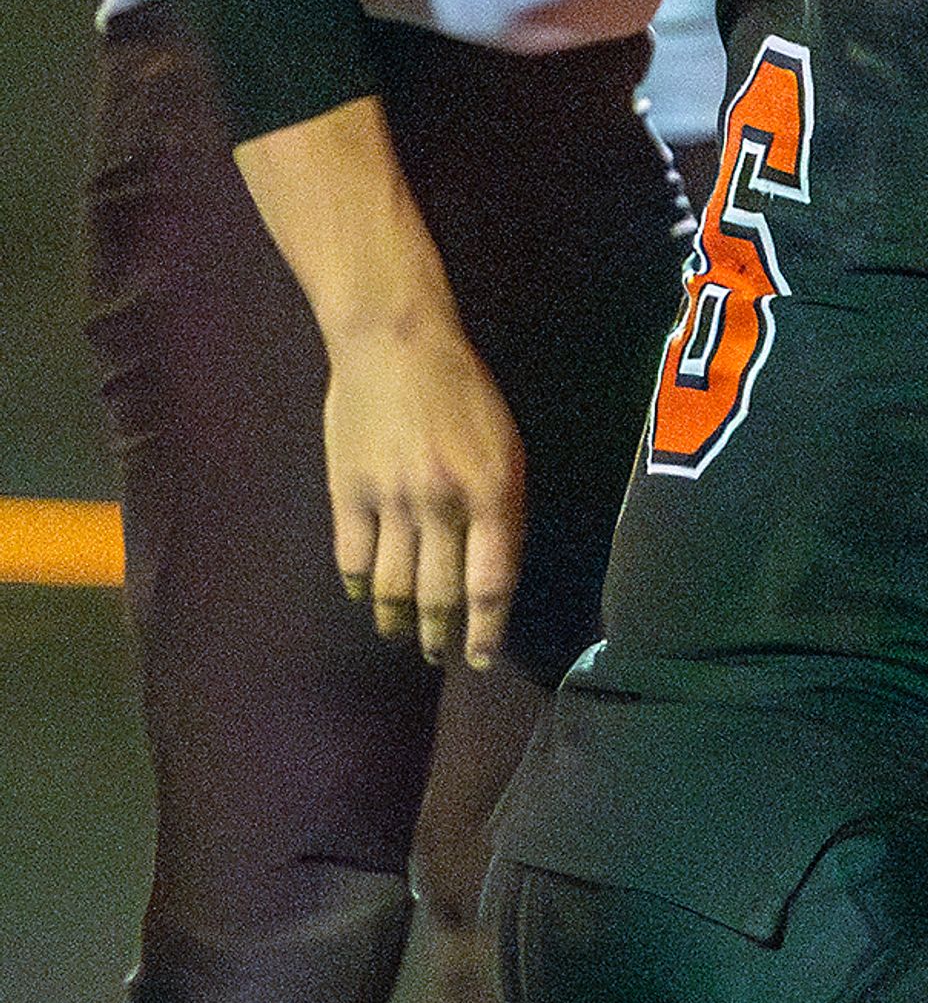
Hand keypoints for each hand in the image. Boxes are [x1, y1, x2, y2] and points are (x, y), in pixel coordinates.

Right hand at [321, 309, 526, 669]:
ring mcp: (391, 501)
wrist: (397, 345)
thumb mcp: (505, 446)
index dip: (485, 629)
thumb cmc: (464, 392)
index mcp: (493, 491)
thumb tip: (492, 568)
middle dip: (441, 635)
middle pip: (440, 594)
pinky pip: (352, 559)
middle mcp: (443, 504)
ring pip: (392, 586)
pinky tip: (363, 595)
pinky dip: (358, 586)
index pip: (491, 582)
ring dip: (398, 620)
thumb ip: (501, 508)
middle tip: (440, 655)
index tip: (479, 657)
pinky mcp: (347, 493)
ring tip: (403, 635)